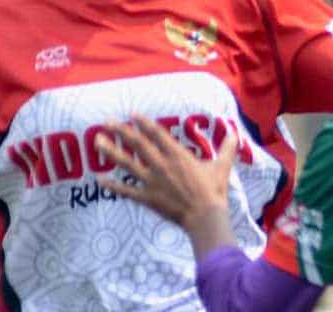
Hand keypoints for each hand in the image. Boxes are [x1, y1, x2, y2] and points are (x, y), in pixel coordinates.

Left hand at [95, 116, 236, 233]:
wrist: (205, 216)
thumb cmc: (214, 191)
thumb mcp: (222, 167)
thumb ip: (227, 148)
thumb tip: (236, 134)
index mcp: (177, 155)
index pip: (157, 134)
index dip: (143, 123)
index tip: (132, 115)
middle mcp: (161, 165)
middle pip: (137, 144)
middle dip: (120, 132)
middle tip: (106, 122)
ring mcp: (152, 181)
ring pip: (127, 164)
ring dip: (110, 152)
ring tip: (96, 142)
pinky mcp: (148, 198)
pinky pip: (127, 190)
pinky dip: (113, 186)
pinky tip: (99, 180)